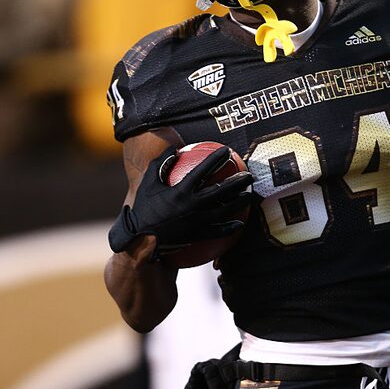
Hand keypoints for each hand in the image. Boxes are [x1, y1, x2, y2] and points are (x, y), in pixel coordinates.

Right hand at [108, 146, 253, 257]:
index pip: (202, 170)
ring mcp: (196, 222)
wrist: (140, 239)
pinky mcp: (197, 236)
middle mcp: (191, 205)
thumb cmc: (144, 208)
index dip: (215, 159)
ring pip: (223, 210)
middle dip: (237, 182)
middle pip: (220, 191)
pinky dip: (229, 228)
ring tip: (249, 196)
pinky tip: (240, 224)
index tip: (227, 151)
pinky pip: (217, 231)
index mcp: (180, 191)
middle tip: (249, 176)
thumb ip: (161, 163)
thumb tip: (175, 149)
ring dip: (239, 203)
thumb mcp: (148, 182)